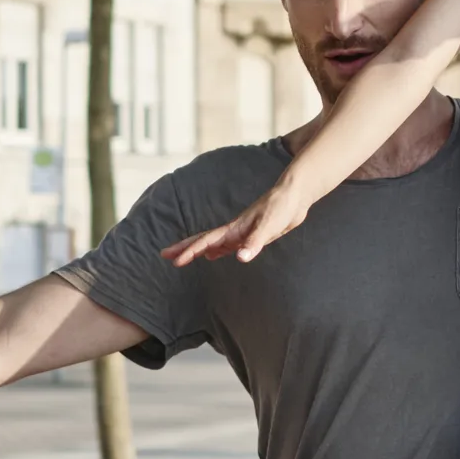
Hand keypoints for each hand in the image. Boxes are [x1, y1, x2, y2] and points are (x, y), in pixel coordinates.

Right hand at [162, 180, 311, 265]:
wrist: (295, 197)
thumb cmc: (282, 208)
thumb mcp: (269, 226)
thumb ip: (254, 242)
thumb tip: (239, 258)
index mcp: (235, 229)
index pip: (207, 242)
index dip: (190, 251)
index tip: (175, 261)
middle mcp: (234, 230)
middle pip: (203, 240)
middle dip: (184, 248)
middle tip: (164, 256)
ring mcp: (242, 232)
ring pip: (213, 243)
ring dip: (197, 250)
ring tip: (182, 258)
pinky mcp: (251, 235)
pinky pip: (228, 245)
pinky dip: (217, 251)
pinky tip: (213, 256)